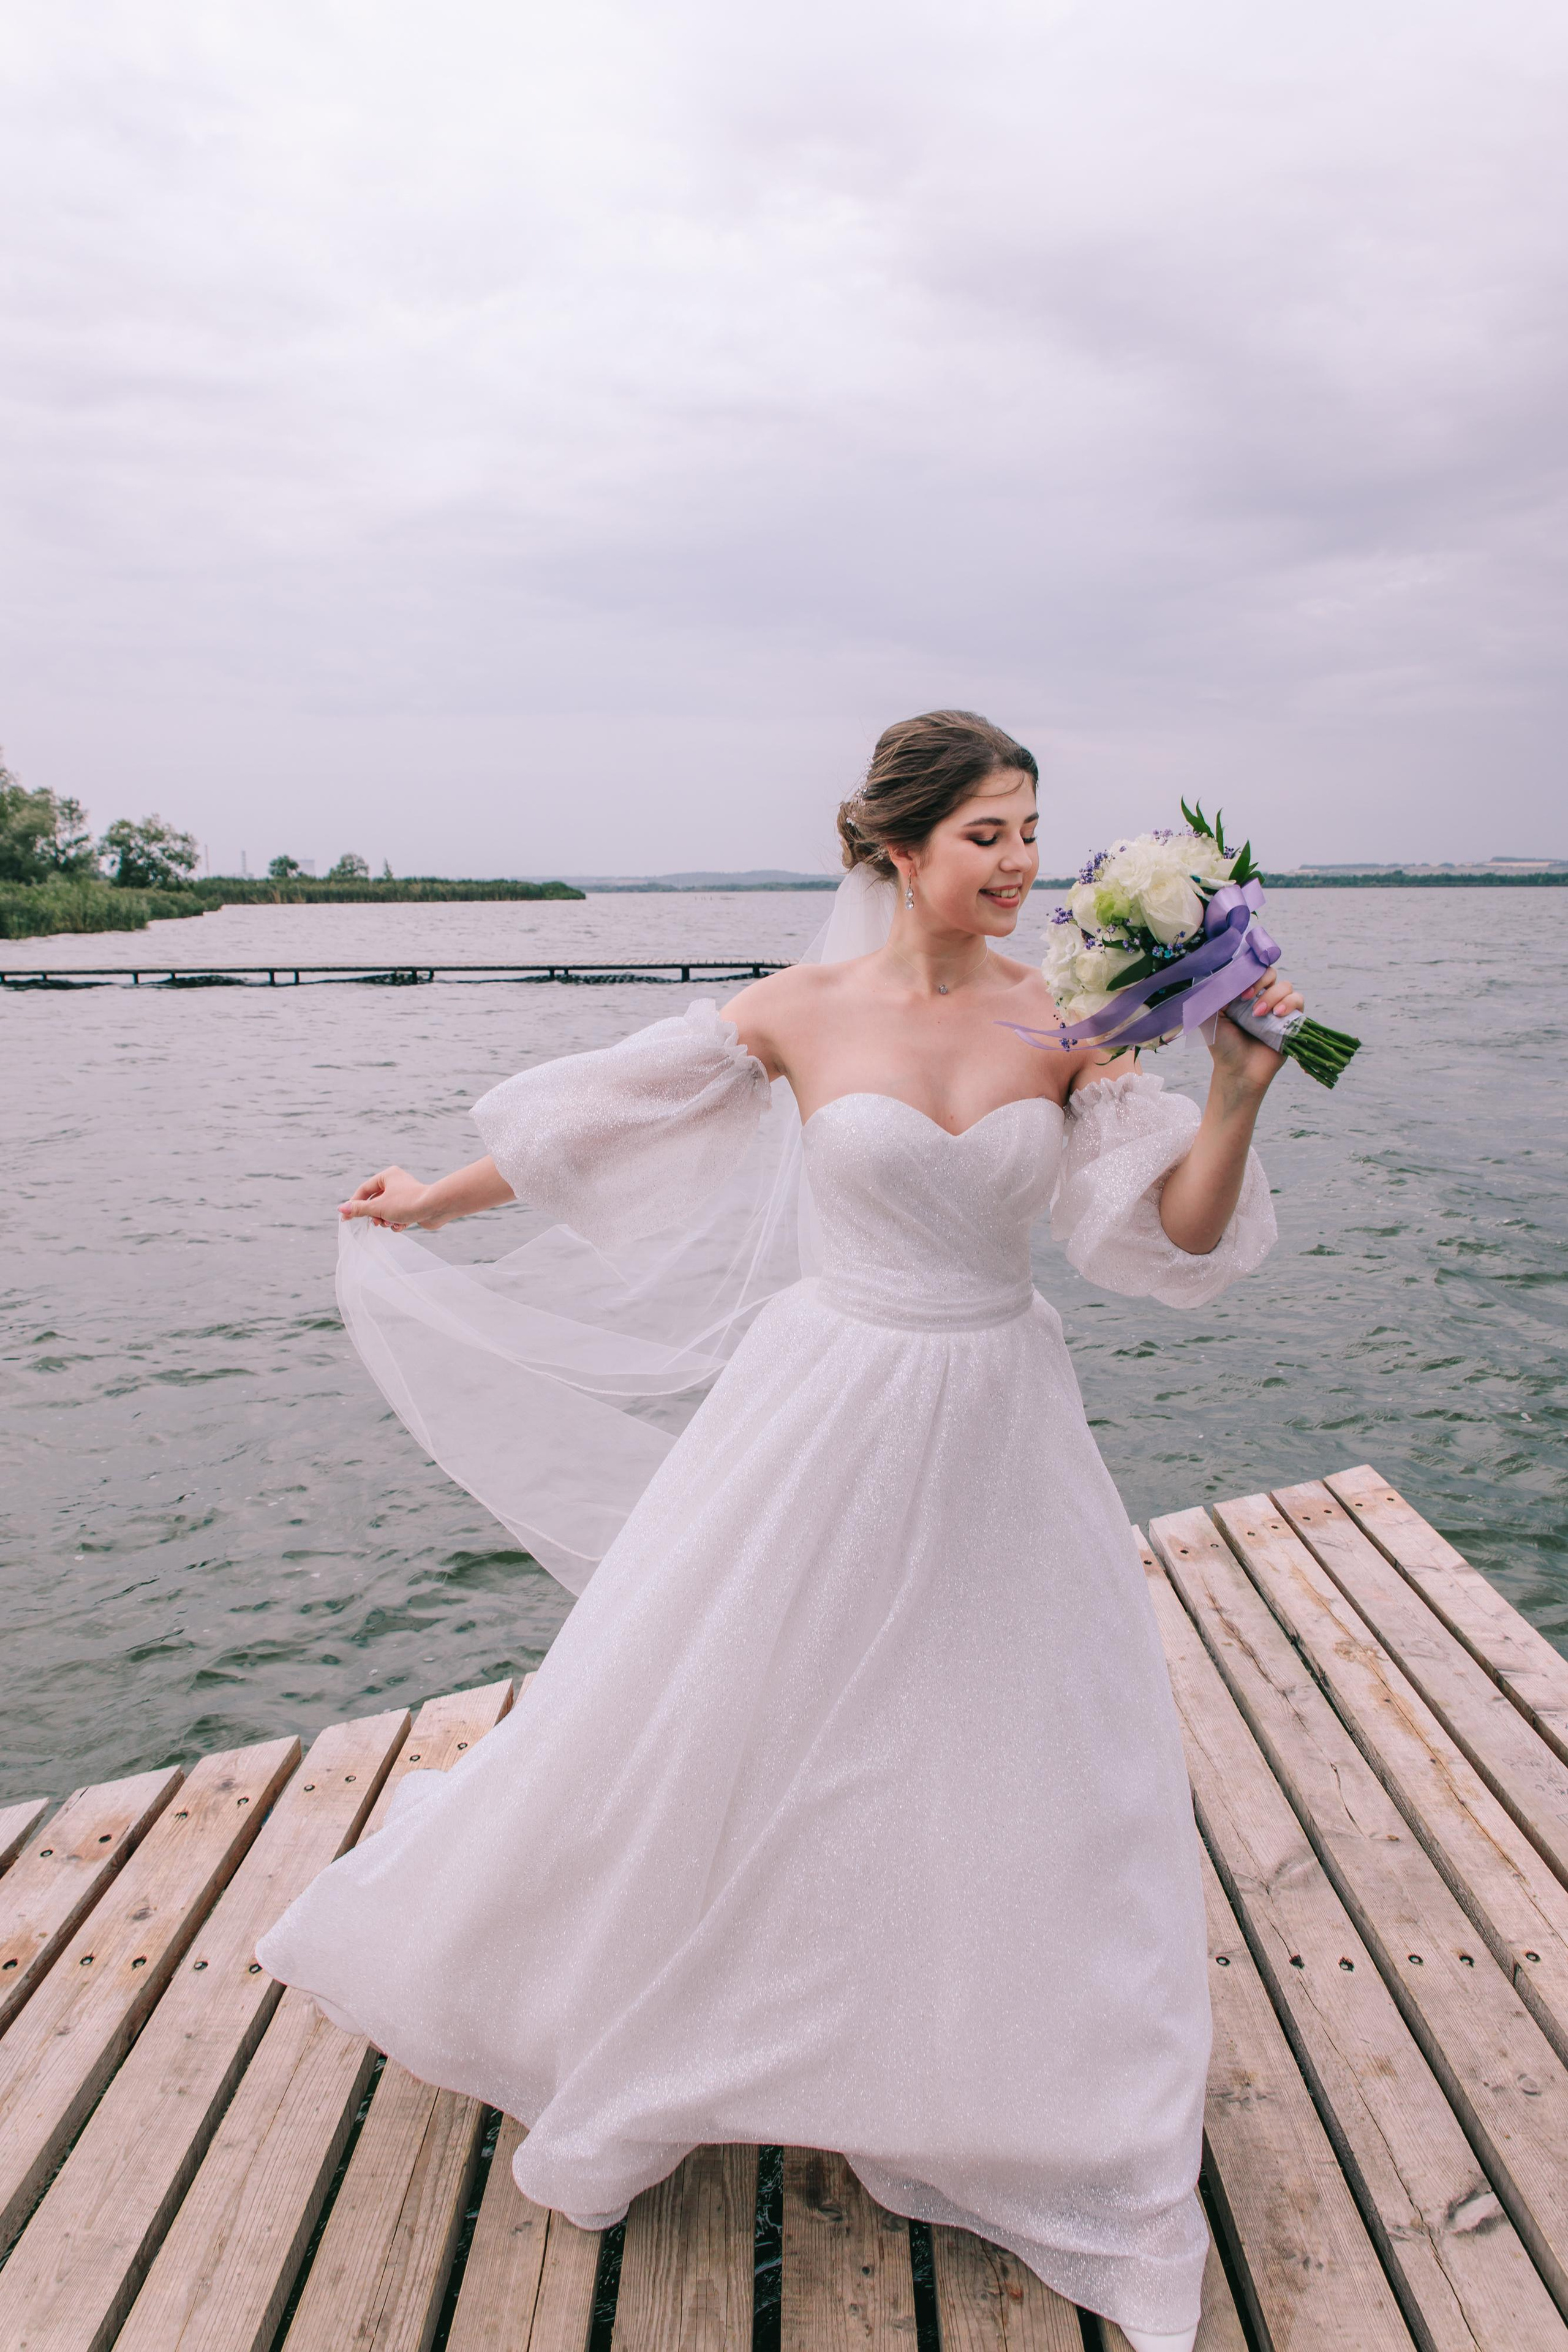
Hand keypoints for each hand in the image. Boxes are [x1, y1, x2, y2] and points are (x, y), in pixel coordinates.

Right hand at [339, 1166, 431, 1229]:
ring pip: (386, 1211)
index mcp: (387, 1176)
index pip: (364, 1190)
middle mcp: (396, 1183)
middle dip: (374, 1215)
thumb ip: (359, 1209)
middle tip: (375, 1223)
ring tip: (391, 1223)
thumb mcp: (378, 1207)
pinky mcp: (412, 1207)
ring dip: (386, 1220)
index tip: (346, 1218)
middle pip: (375, 1202)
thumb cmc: (406, 1203)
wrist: (435, 1208)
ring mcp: (405, 1195)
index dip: (354, 1204)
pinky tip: (401, 1226)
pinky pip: (398, 1216)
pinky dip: (397, 1223)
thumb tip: (342, 1209)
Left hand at [1205, 969, 1304, 1094]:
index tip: (1238, 987)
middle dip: (1260, 982)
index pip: (1252, 969)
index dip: (1248, 972)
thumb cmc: (1222, 1046)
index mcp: (1242, 994)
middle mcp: (1261, 998)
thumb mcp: (1209, 1018)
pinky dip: (1289, 1003)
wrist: (1238, 1072)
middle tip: (1247, 999)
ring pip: (1285, 986)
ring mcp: (1278, 1008)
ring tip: (1260, 1014)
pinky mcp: (1292, 1021)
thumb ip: (1211, 995)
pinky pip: (1299, 1000)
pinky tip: (1277, 1014)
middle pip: (1270, 973)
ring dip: (1273, 995)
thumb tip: (1218, 974)